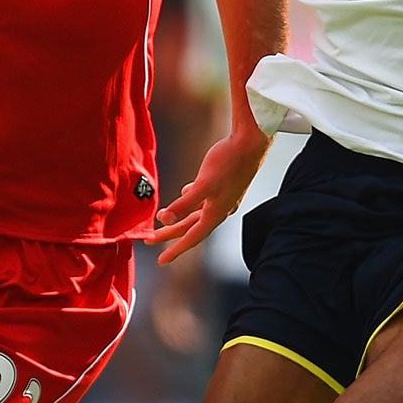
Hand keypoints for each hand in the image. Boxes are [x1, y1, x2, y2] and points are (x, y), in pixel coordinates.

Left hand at [146, 126, 268, 264]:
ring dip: (180, 218)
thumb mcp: (203, 184)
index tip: (161, 260)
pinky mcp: (224, 185)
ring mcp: (223, 197)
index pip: (192, 237)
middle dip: (170, 234)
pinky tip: (186, 191)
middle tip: (150, 239)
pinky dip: (191, 200)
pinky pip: (203, 199)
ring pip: (197, 213)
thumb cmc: (229, 161)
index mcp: (216, 212)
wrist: (252, 141)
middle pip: (191, 227)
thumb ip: (183, 203)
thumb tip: (164, 220)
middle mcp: (220, 209)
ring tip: (164, 221)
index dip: (175, 249)